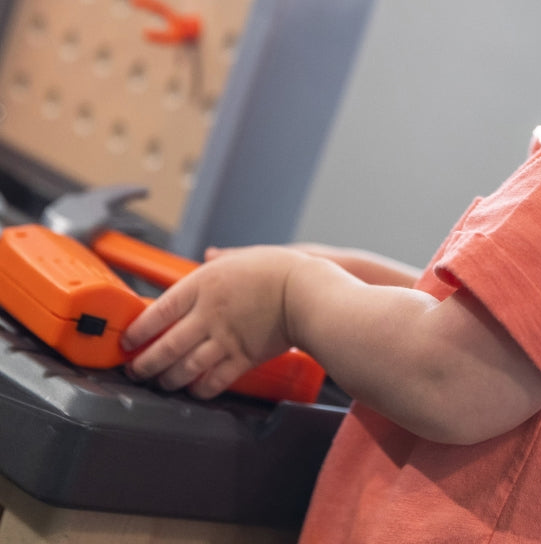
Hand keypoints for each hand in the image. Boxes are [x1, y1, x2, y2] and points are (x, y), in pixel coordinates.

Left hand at [122, 245, 306, 398]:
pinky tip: (194, 390)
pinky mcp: (242, 358)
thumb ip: (223, 260)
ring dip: (167, 379)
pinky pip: (213, 381)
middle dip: (144, 363)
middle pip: (164, 346)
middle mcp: (208, 314)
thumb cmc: (280, 270)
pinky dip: (199, 389)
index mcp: (204, 284)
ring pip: (184, 368)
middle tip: (135, 370)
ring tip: (161, 383)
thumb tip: (209, 255)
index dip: (137, 330)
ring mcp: (224, 338)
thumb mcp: (246, 256)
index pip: (158, 311)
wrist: (307, 293)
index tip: (128, 340)